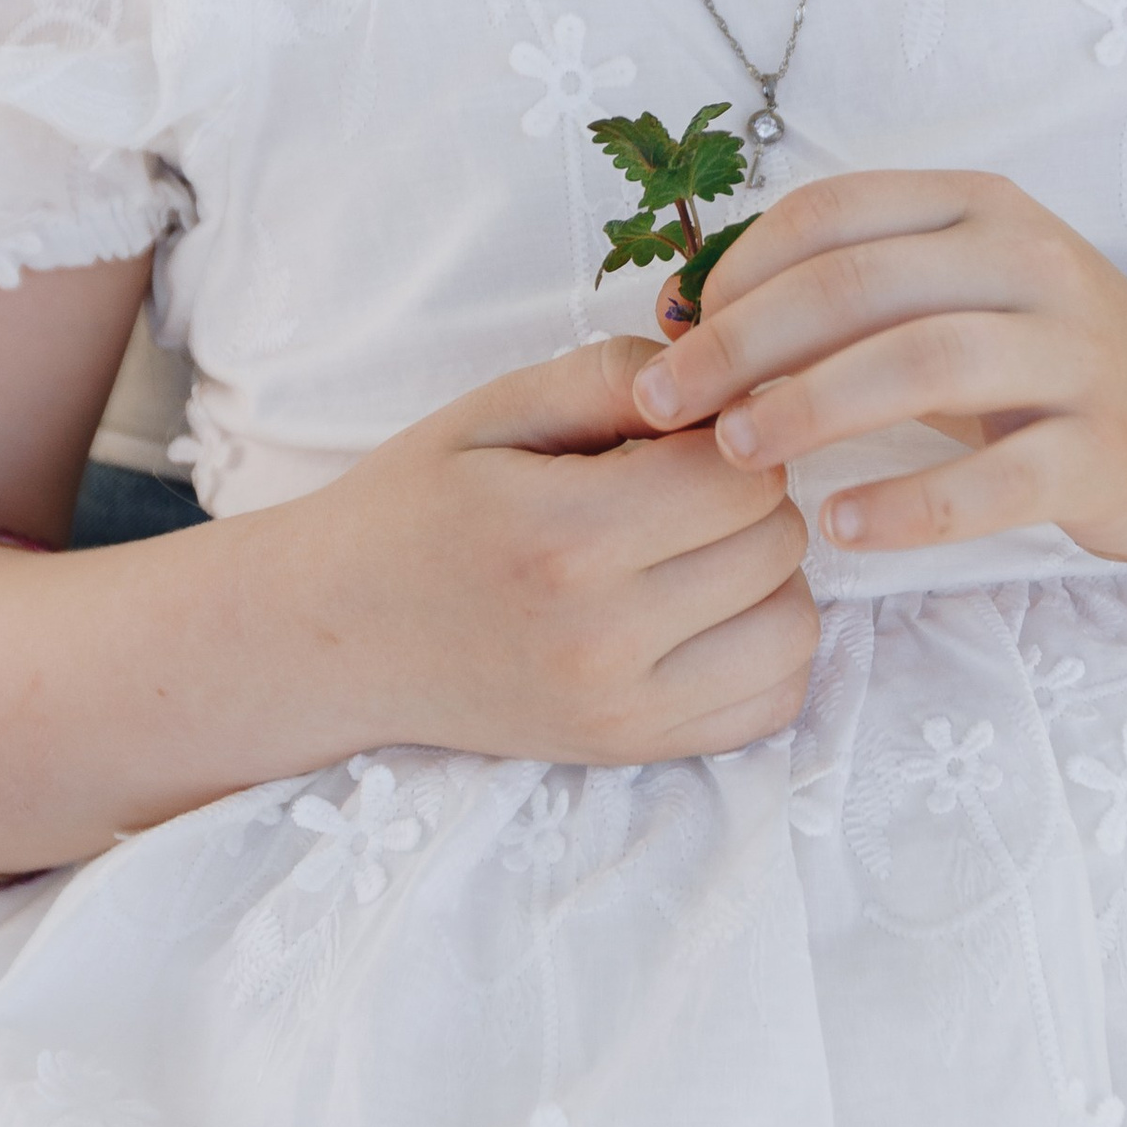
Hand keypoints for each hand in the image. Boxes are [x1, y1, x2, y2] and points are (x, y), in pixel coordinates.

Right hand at [326, 335, 817, 763]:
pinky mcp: (631, 751)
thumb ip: (613, 376)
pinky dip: (764, 650)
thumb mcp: (493, 410)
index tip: (678, 434)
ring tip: (699, 550)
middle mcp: (602, 638)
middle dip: (749, 496)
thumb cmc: (413, 509)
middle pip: (776, 544)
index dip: (727, 435)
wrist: (331, 638)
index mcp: (564, 537)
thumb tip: (724, 381)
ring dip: (768, 575)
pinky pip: (772, 703)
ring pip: (794, 627)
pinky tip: (709, 614)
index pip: (741, 475)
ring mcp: (622, 711)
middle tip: (682, 487)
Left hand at [633, 168, 1126, 606]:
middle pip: (859, 284)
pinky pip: (997, 478)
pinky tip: (840, 527)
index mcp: (978, 207)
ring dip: (811, 406)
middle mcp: (1031, 261)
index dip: (734, 270)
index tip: (673, 333)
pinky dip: (908, 504)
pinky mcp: (1104, 451)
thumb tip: (678, 317)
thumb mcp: (951, 294)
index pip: (831, 214)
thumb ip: (836, 295)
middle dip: (743, 343)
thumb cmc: (1036, 357)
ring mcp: (1076, 354)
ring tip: (736, 455)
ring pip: (922, 362)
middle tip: (667, 402)